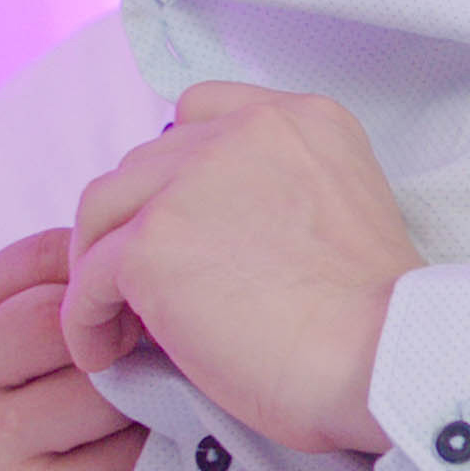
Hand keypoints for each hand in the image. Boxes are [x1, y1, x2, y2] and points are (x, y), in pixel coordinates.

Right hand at [0, 228, 144, 470]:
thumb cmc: (66, 403)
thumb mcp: (56, 328)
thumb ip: (87, 283)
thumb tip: (162, 255)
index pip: (50, 254)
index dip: (115, 276)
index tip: (148, 300)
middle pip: (61, 321)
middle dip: (126, 336)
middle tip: (164, 358)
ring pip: (98, 388)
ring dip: (148, 395)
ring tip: (156, 408)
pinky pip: (122, 453)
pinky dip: (156, 450)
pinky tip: (151, 458)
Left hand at [63, 82, 422, 455]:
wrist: (383, 359)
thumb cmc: (376, 321)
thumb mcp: (344, 214)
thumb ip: (278, 196)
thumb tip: (207, 240)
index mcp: (304, 120)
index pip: (203, 111)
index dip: (179, 171)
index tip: (183, 223)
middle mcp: (246, 131)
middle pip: (145, 163)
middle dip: (136, 223)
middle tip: (142, 288)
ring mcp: (192, 181)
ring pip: (105, 209)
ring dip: (101, 265)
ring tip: (115, 322)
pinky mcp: (153, 243)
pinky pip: (89, 279)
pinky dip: (86, 320)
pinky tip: (105, 352)